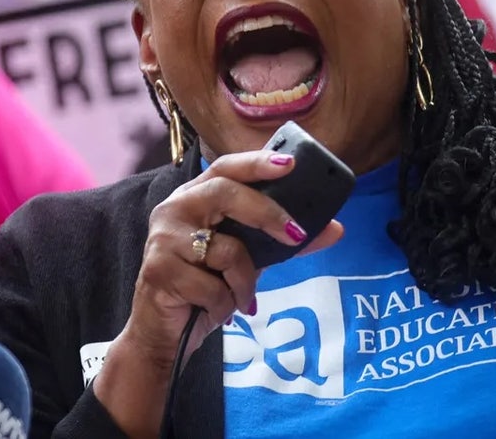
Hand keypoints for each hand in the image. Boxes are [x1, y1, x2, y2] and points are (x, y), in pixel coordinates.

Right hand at [94, 150, 342, 435]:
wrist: (165, 333)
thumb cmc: (205, 287)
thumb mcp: (250, 260)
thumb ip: (283, 241)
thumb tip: (336, 229)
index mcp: (196, 197)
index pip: (226, 167)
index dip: (257, 162)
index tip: (290, 164)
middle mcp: (174, 209)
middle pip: (225, 192)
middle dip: (266, 213)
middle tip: (295, 235)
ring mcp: (163, 239)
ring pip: (226, 250)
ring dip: (243, 282)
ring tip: (237, 297)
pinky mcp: (159, 270)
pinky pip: (213, 287)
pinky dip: (224, 304)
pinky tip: (213, 310)